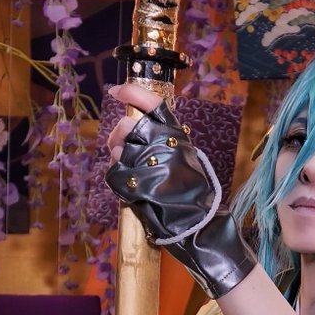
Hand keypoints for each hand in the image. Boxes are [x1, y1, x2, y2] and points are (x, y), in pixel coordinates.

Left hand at [105, 82, 255, 298]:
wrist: (198, 224)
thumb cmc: (192, 193)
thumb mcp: (185, 157)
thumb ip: (163, 140)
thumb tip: (133, 127)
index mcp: (176, 134)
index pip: (152, 101)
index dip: (131, 92)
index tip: (116, 90)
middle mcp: (162, 143)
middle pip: (126, 125)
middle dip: (118, 135)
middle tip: (119, 146)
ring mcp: (148, 162)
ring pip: (118, 150)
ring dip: (119, 159)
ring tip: (133, 173)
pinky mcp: (136, 183)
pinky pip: (115, 174)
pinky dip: (119, 182)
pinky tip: (132, 190)